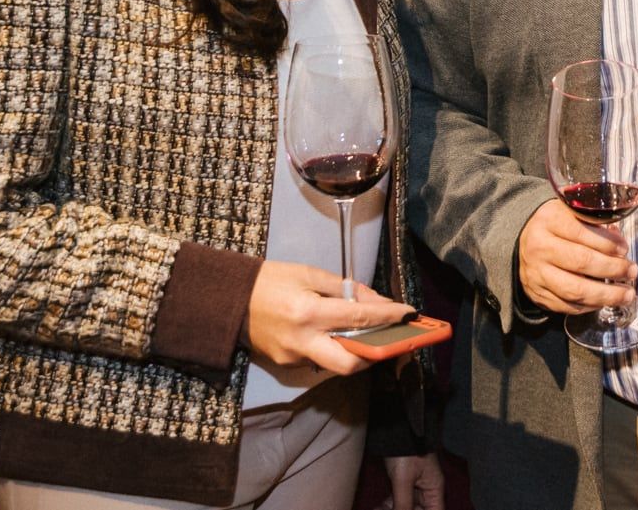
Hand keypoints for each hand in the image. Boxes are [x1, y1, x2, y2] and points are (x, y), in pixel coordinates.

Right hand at [243, 260, 414, 376]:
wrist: (228, 299)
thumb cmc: (270, 280)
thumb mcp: (310, 274)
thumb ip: (345, 289)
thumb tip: (375, 301)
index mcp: (308, 312)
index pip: (359, 318)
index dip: (388, 316)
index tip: (409, 313)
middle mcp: (302, 341)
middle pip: (350, 363)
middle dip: (375, 354)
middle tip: (390, 339)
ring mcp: (292, 357)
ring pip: (335, 364)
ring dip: (355, 351)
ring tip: (367, 333)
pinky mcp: (285, 365)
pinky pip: (319, 361)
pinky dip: (333, 348)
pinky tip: (337, 335)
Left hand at [379, 454, 446, 509]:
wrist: (396, 427)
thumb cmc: (406, 449)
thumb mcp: (403, 479)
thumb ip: (403, 504)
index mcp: (434, 489)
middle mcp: (427, 490)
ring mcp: (415, 486)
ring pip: (406, 506)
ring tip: (378, 509)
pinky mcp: (403, 481)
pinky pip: (397, 500)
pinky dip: (388, 506)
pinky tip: (378, 508)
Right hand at [516, 197, 636, 315]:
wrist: (525, 242)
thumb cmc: (557, 226)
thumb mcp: (571, 213)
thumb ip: (595, 224)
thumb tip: (620, 245)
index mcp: (549, 221)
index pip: (581, 232)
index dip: (607, 243)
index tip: (624, 249)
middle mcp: (539, 247)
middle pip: (581, 262)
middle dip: (612, 269)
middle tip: (632, 272)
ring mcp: (536, 273)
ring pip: (575, 290)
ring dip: (606, 295)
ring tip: (626, 295)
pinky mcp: (537, 294)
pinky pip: (567, 306)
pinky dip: (590, 306)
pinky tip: (605, 301)